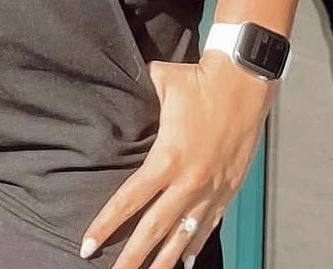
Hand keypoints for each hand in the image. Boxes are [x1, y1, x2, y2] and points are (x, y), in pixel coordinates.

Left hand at [79, 53, 272, 268]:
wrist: (244, 82)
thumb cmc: (198, 80)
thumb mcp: (159, 83)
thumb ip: (136, 94)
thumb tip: (117, 88)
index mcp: (167, 159)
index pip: (129, 200)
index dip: (106, 224)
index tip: (88, 245)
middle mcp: (188, 182)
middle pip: (154, 229)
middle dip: (132, 257)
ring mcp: (211, 190)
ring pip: (183, 236)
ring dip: (164, 260)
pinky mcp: (228, 190)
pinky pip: (209, 226)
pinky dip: (196, 245)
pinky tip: (186, 262)